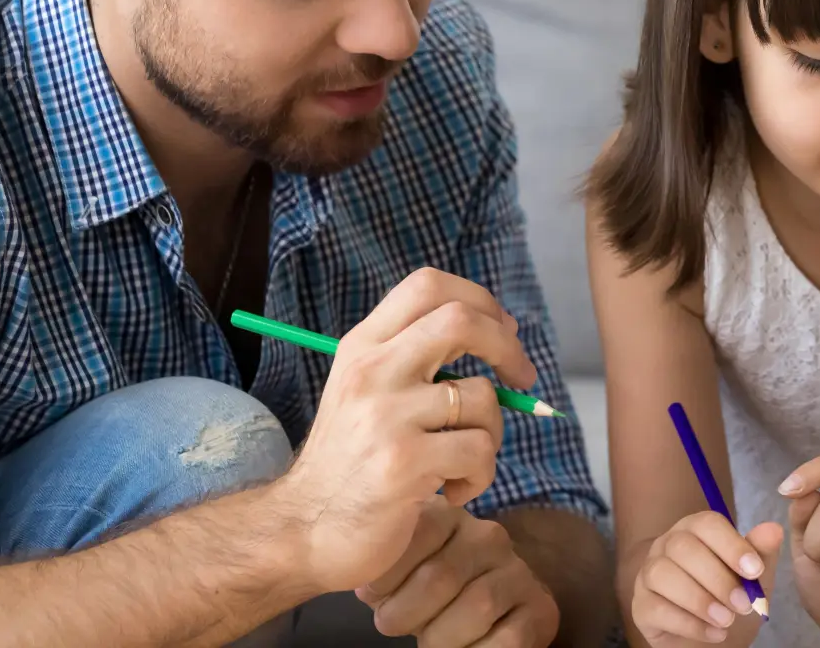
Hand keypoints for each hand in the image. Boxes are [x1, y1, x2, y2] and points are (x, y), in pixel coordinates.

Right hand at [264, 267, 539, 593]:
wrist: (299, 533)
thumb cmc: (349, 463)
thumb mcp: (366, 394)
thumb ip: (415, 359)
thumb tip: (498, 330)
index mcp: (362, 347)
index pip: (427, 286)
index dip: (479, 299)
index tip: (501, 331)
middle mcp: (371, 371)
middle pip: (461, 321)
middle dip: (507, 348)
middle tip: (520, 379)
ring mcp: (386, 416)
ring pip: (482, 398)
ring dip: (493, 434)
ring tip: (463, 462)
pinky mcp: (403, 463)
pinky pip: (480, 450)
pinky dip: (481, 475)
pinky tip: (454, 490)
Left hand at [354, 498, 559, 646]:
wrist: (485, 616)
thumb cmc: (424, 596)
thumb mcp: (398, 571)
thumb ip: (383, 560)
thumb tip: (361, 582)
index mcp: (449, 518)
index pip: (418, 532)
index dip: (386, 575)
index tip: (373, 596)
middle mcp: (489, 538)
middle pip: (441, 577)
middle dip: (406, 614)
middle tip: (393, 625)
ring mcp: (517, 572)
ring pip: (478, 607)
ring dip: (441, 638)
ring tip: (430, 641)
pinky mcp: (540, 608)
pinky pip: (509, 638)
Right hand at [630, 511, 784, 645]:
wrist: (717, 635)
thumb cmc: (733, 598)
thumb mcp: (755, 578)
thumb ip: (762, 553)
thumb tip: (773, 529)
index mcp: (696, 529)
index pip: (707, 524)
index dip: (732, 546)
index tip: (755, 572)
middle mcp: (667, 545)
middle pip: (683, 548)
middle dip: (718, 579)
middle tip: (744, 605)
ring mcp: (648, 574)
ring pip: (663, 575)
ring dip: (700, 601)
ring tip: (727, 621)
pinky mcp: (640, 606)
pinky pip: (655, 608)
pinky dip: (689, 624)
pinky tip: (714, 633)